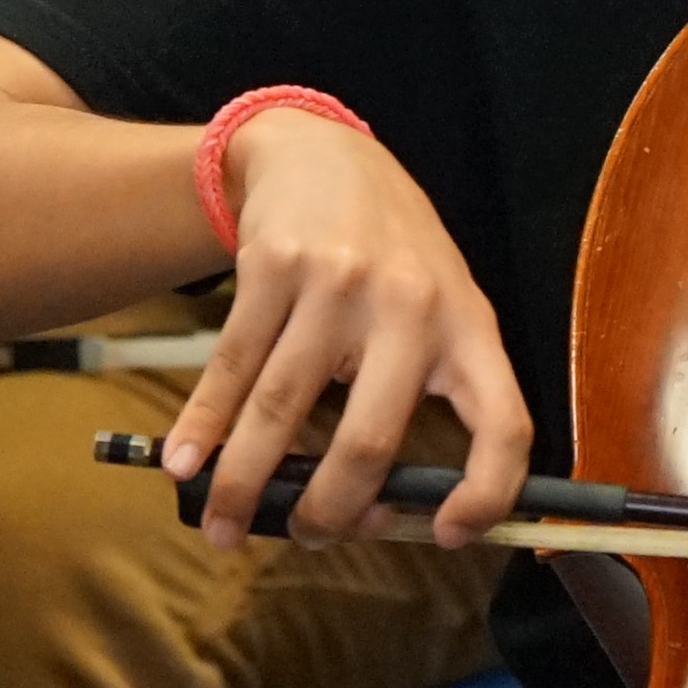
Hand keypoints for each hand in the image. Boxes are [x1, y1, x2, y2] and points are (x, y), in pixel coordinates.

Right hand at [158, 109, 534, 551]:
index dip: (486, 493)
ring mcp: (337, 283)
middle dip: (327, 510)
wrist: (324, 152)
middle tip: (303, 536)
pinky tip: (184, 463)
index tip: (446, 535)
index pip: (504, 423)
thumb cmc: (391, 252)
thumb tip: (374, 505)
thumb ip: (425, 388)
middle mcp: (410, 305)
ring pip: (281, 408)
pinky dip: (203, 424)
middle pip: (369, 439)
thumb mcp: (439, 304)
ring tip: (224, 526)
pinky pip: (233, 367)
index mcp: (468, 326)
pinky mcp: (273, 266)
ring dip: (244, 481)